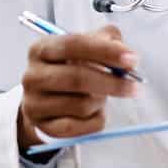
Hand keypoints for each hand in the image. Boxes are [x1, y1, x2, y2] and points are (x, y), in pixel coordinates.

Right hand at [17, 25, 138, 153]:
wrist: (47, 99)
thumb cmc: (71, 67)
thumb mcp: (86, 46)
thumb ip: (107, 39)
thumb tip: (124, 51)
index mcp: (41, 49)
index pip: (74, 45)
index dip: (105, 51)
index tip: (132, 59)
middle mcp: (32, 76)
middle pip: (77, 78)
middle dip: (112, 82)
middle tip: (134, 86)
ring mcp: (34, 104)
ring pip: (82, 105)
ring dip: (101, 101)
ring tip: (101, 96)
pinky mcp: (43, 127)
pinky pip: (80, 127)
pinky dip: (95, 119)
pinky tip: (95, 111)